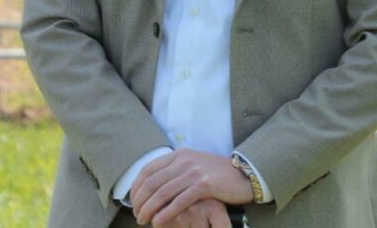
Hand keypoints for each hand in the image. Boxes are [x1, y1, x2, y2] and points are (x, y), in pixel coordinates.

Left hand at [131, 149, 251, 225]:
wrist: (244, 174)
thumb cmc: (217, 174)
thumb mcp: (194, 165)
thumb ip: (175, 170)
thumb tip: (152, 185)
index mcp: (179, 155)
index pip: (147, 169)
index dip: (136, 187)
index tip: (133, 202)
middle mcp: (184, 160)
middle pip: (152, 182)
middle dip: (140, 202)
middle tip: (137, 215)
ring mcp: (194, 171)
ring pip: (162, 193)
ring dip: (149, 209)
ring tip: (143, 221)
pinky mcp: (204, 185)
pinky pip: (179, 201)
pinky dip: (165, 213)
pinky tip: (158, 222)